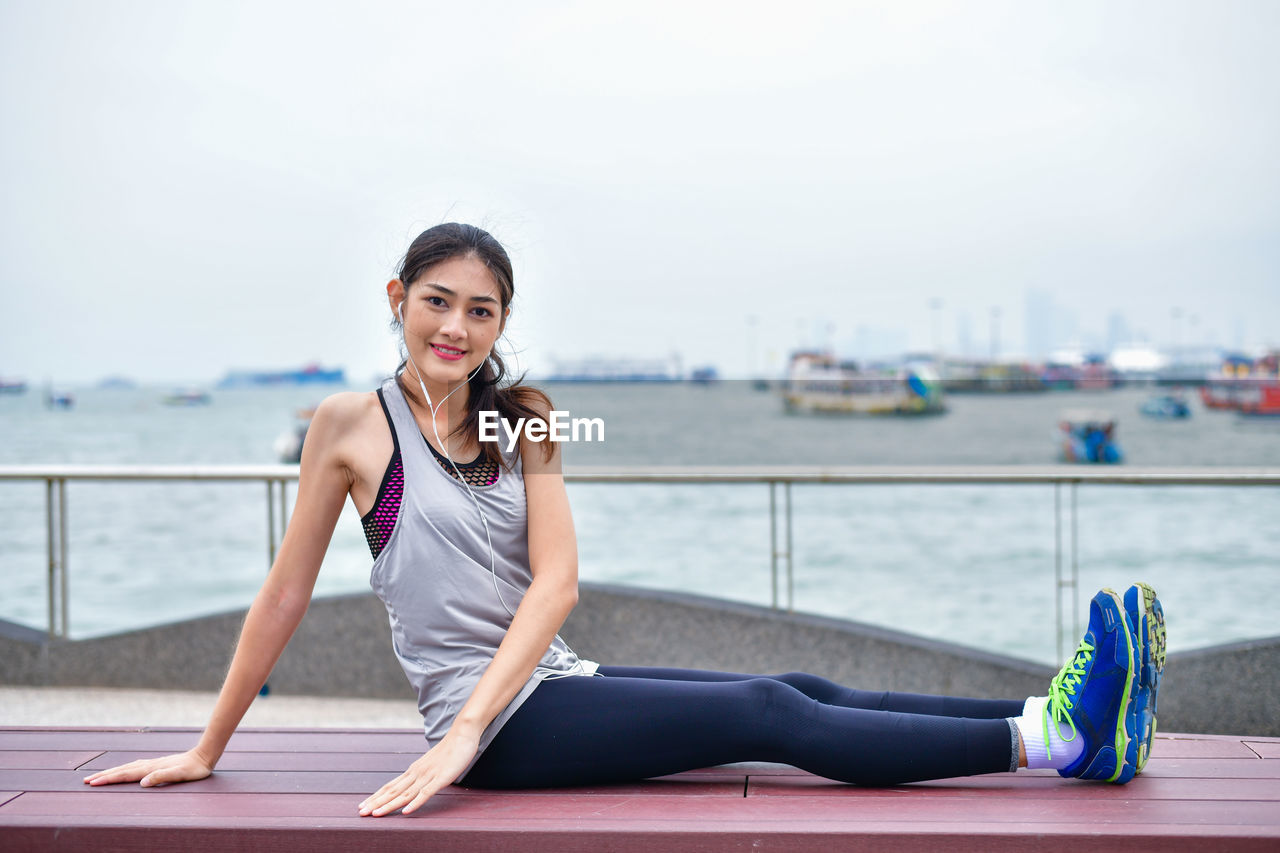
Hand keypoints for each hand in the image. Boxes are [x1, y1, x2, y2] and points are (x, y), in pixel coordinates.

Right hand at [83, 749, 213, 787]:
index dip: (109, 779)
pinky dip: (124, 769)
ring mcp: (152, 763)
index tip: (93, 783)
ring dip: (112, 772)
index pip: (126, 775)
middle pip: (122, 770)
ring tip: (98, 776)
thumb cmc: (194, 769)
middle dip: (104, 776)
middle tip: (86, 781)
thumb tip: (143, 782)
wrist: (204, 756)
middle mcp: (149, 765)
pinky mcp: (157, 764)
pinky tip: (124, 770)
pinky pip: (135, 767)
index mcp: (151, 769)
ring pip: (127, 768)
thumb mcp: (180, 775)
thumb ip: (162, 777)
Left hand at [358, 729, 478, 816]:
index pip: (391, 785)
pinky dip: (415, 803)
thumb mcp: (432, 763)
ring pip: (405, 793)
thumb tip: (415, 782)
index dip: (377, 796)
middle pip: (393, 791)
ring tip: (376, 814)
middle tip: (361, 812)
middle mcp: (417, 773)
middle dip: (376, 802)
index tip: (363, 805)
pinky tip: (406, 811)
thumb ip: (423, 773)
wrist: (463, 733)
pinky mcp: (441, 778)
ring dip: (389, 805)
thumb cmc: (450, 749)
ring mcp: (428, 775)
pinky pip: (426, 792)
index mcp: (414, 770)